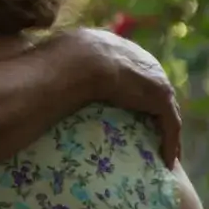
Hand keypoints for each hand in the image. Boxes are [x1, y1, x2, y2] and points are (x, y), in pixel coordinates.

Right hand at [58, 28, 181, 168]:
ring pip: (166, 108)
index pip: (128, 69)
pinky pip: (170, 124)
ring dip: (165, 129)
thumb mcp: (58, 56)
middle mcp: (139, 58)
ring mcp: (154, 77)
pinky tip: (167, 160)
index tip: (124, 104)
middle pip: (151, 87)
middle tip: (147, 129)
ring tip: (163, 150)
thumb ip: (58, 63)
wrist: (80, 61)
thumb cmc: (60, 59)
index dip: (127, 88)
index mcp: (116, 47)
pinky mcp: (160, 97)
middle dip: (151, 107)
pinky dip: (170, 142)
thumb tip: (37, 70)